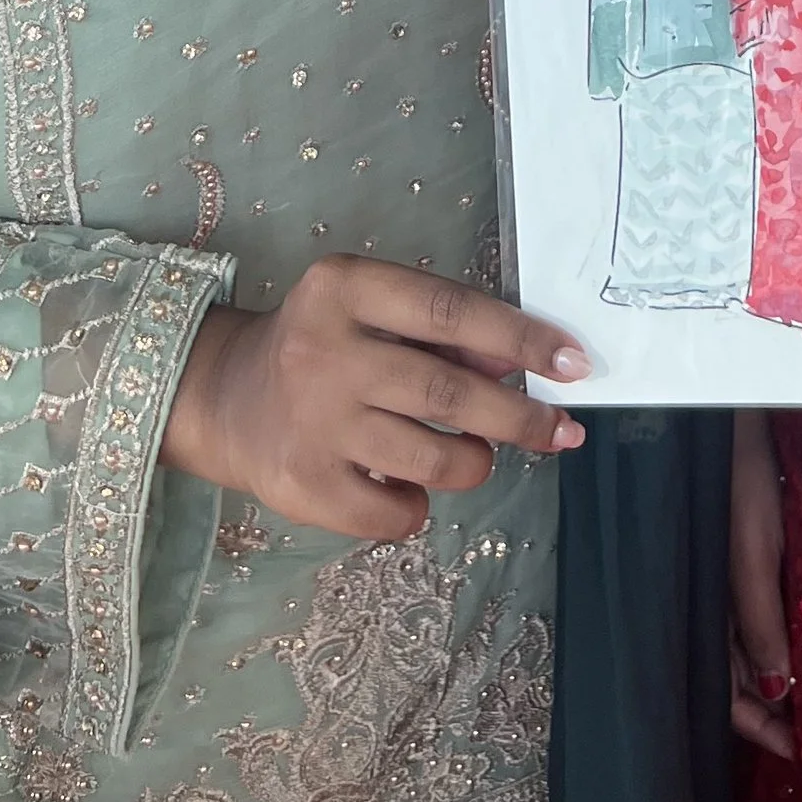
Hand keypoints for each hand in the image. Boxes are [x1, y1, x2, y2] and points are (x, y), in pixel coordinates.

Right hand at [160, 255, 586, 540]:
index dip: (521, 339)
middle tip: (560, 433)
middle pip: (449, 394)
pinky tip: (408, 486)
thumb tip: (519, 365)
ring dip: (471, 464)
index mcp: (345, 287)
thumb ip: (439, 330)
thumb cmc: (323, 345)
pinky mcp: (303, 487)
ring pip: (432, 460)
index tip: (574, 364)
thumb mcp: (371, 308)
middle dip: (520, 419)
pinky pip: (395, 514)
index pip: (452, 310)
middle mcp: (325, 351)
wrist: (226, 398)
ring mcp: (312, 423)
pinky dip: (419, 507)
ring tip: (469, 456)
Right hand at [729, 407, 793, 759]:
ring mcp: (730, 585)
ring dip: (787, 677)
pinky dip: (788, 637)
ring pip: (755, 651)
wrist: (734, 421)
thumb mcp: (754, 550)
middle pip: (742, 680)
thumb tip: (778, 690)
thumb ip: (761, 617)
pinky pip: (764, 615)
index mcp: (706, 611)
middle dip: (778, 714)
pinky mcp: (748, 561)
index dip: (763, 730)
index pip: (727, 694)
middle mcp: (714, 607)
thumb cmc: (740, 481)